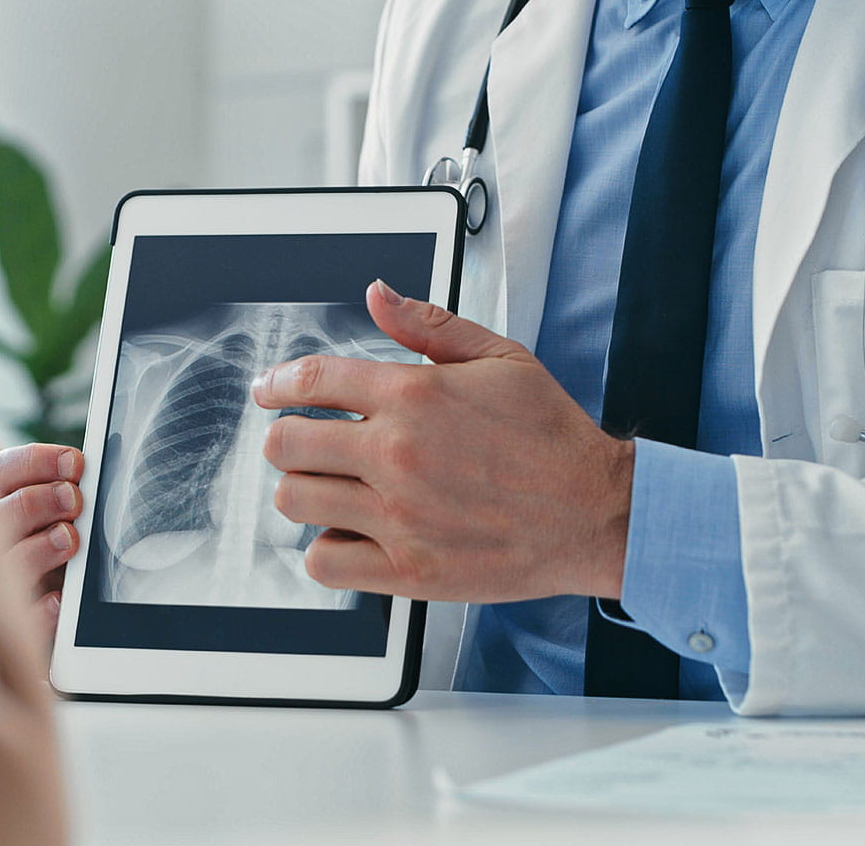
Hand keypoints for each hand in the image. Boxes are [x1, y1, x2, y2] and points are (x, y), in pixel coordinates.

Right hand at [0, 444, 85, 638]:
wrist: (79, 623)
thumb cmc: (77, 554)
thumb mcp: (76, 519)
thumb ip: (77, 491)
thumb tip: (100, 463)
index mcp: (6, 506)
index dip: (33, 462)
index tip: (75, 462)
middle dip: (37, 501)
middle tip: (74, 500)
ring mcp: (5, 584)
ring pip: (4, 563)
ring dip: (38, 547)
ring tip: (70, 540)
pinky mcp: (21, 625)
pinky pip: (20, 619)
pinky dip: (38, 609)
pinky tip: (60, 600)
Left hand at [254, 280, 633, 603]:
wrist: (596, 512)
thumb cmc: (552, 437)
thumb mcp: (499, 357)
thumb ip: (428, 324)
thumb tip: (378, 294)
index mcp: (414, 395)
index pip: (310, 380)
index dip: (276, 384)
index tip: (268, 393)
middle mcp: (397, 453)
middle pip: (285, 444)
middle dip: (285, 440)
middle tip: (301, 446)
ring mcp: (399, 515)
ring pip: (294, 501)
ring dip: (302, 492)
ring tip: (328, 489)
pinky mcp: (408, 570)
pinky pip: (324, 561)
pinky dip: (327, 549)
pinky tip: (350, 534)